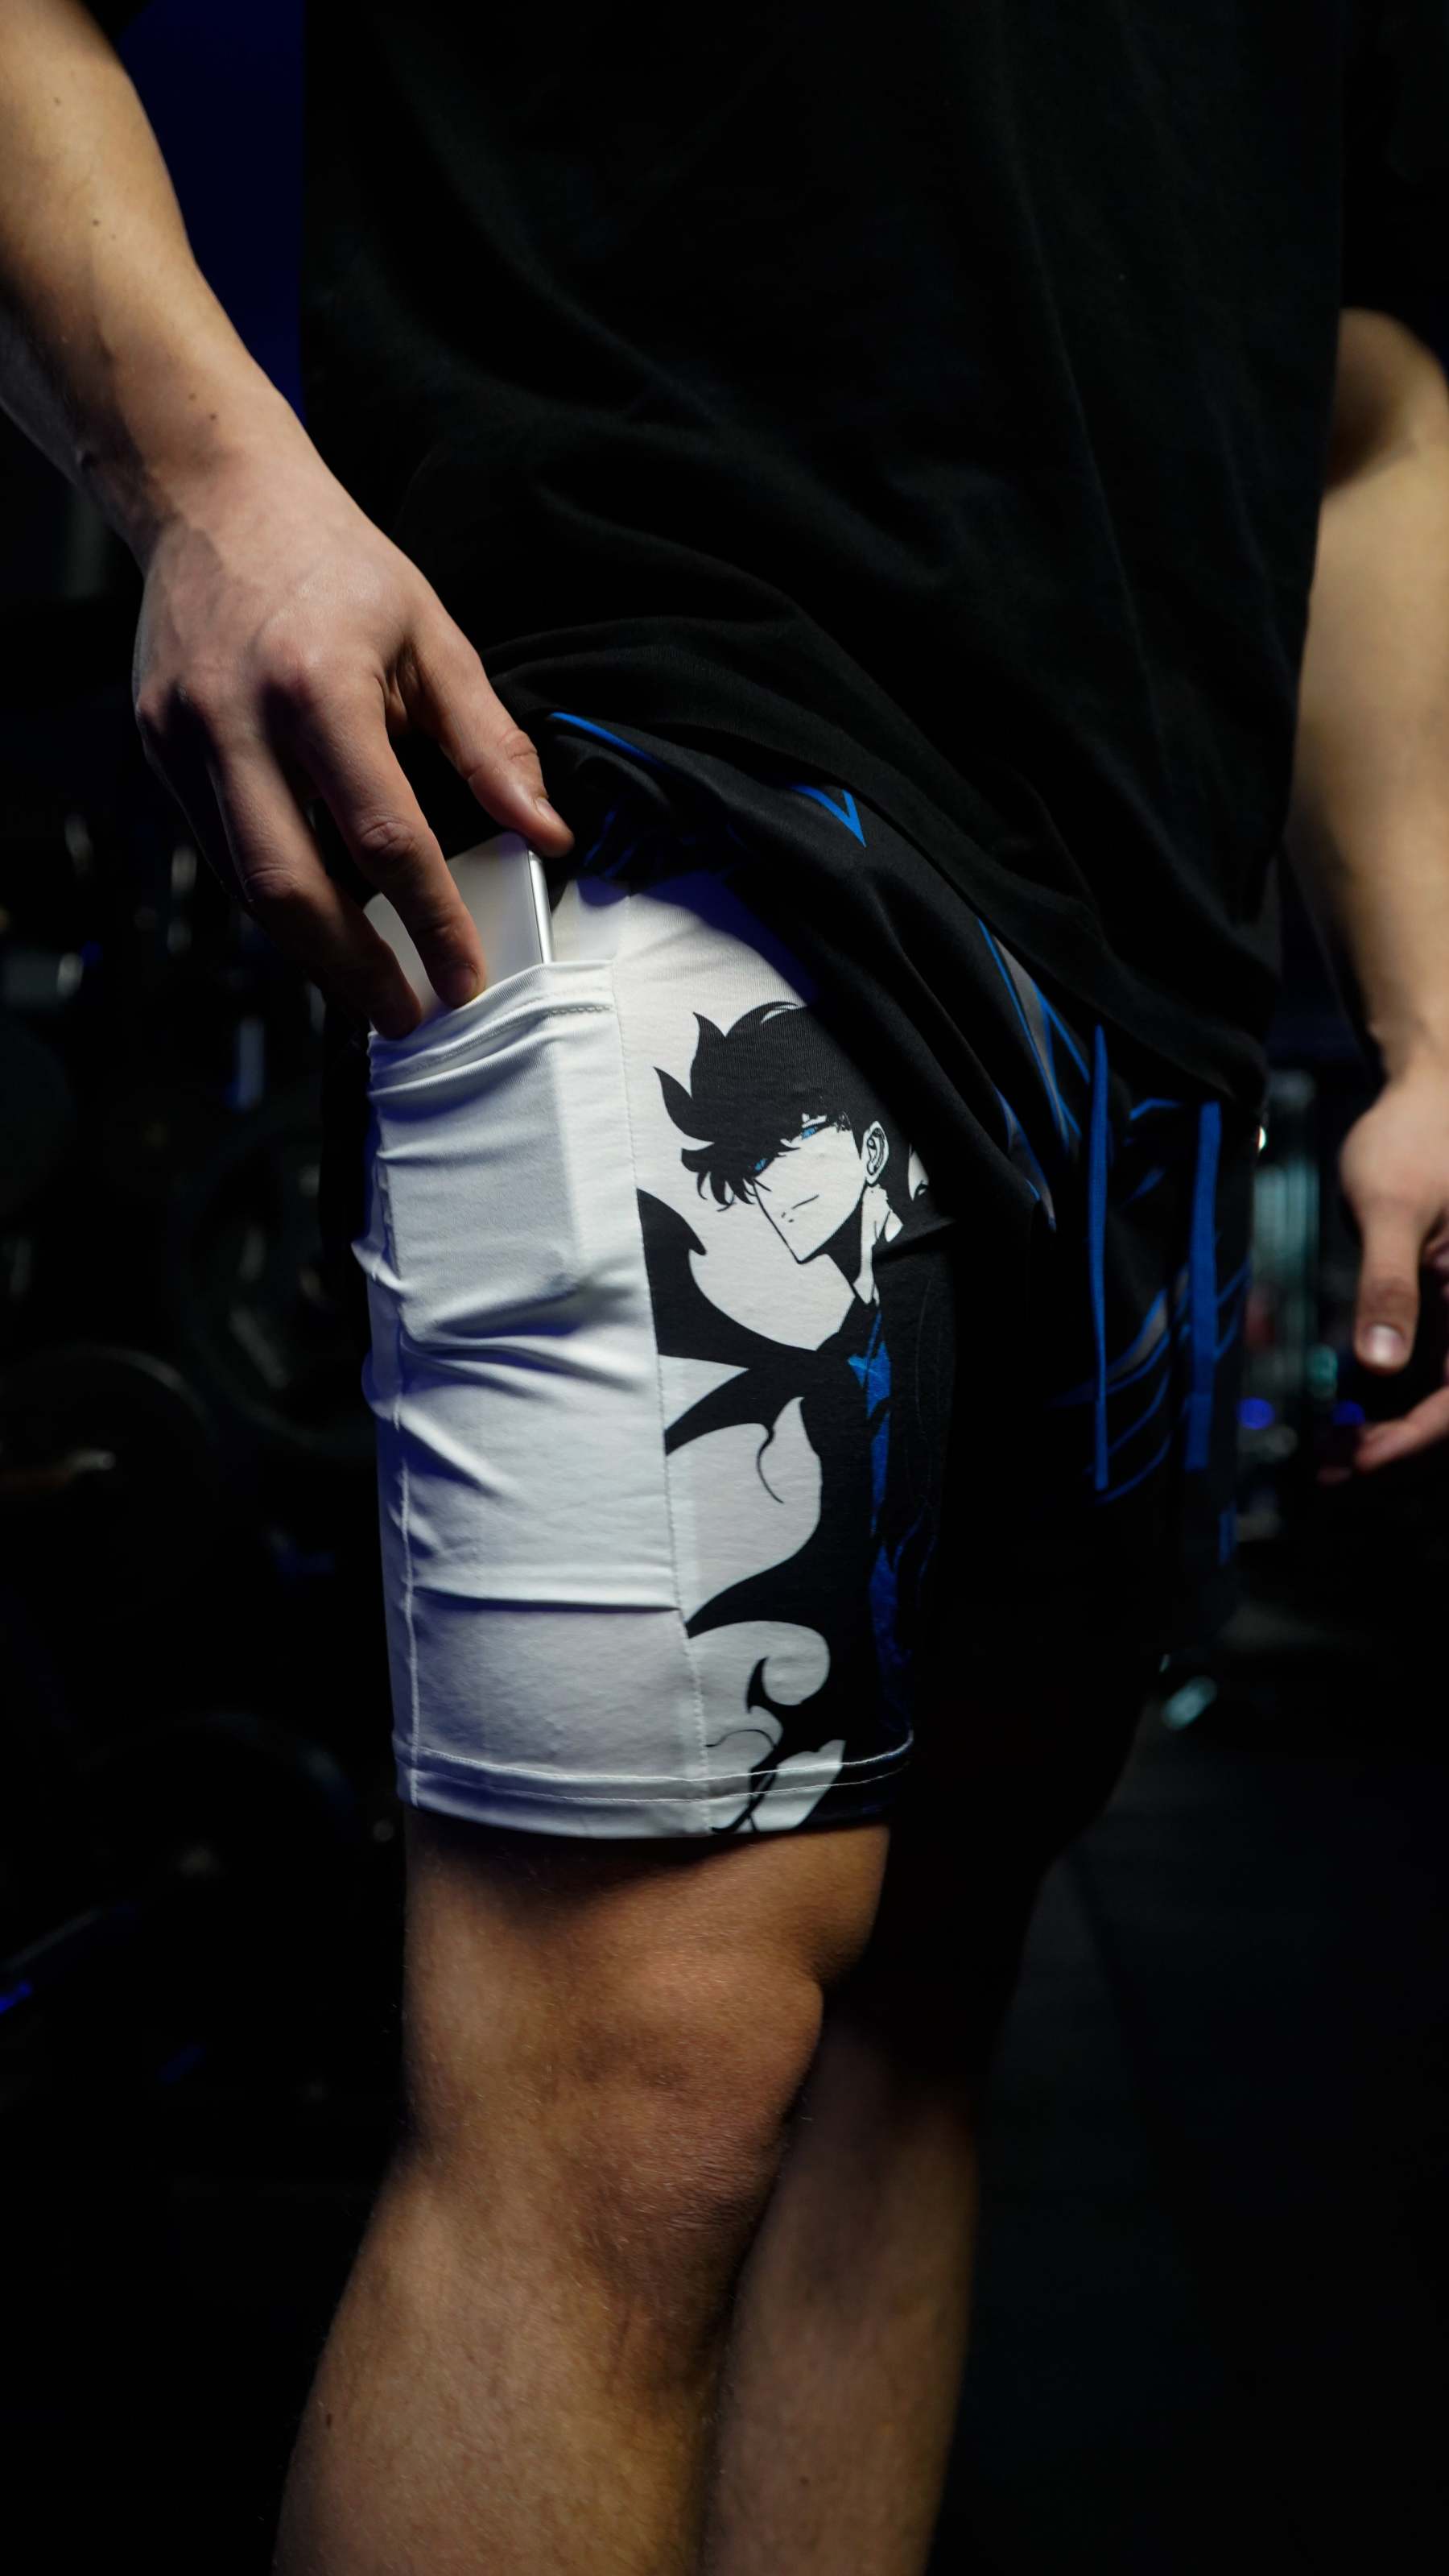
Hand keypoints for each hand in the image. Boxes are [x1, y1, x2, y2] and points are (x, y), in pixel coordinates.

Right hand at [130, 417, 573, 1036]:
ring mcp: (185, 738)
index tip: (465, 976)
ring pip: (246, 885)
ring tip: (369, 988)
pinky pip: (220, 852)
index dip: (430, 920)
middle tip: (410, 1015)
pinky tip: (322, 924)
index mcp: (319, 685)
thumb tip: (545, 832)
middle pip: (293, 887)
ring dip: (311, 953)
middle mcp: (238, 720)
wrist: (213, 496)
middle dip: (355, 971)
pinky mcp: (159, 748)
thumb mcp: (432, 636)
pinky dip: (273, 899)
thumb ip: (489, 743)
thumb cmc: (334, 562)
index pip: (384, 837)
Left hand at [1322, 1060, 1448, 1478]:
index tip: (1358, 1460)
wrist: (1424, 1090)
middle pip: (1448, 1401)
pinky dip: (1383, 1388)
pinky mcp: (1442, 1297)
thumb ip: (1388, 1286)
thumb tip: (1380, 1365)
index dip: (1414, 1437)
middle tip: (1328, 1465)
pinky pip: (1422, 1359)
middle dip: (1393, 1441)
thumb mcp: (1391, 1210)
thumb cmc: (1413, 1138)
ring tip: (1326, 1450)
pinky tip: (1340, 1406)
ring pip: (1434, 1386)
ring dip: (1386, 1421)